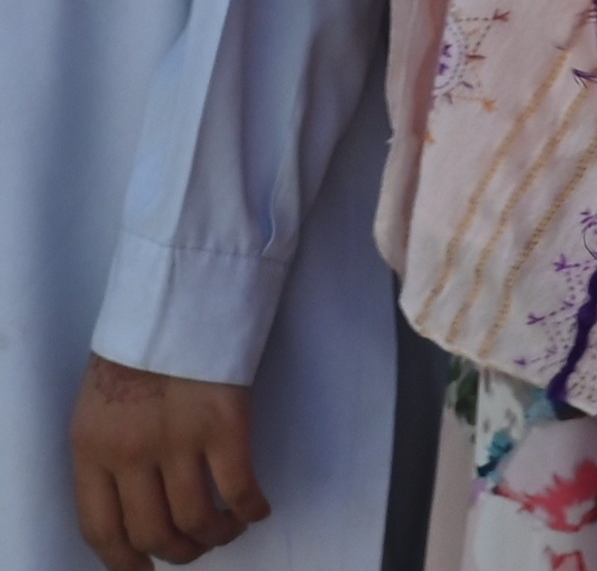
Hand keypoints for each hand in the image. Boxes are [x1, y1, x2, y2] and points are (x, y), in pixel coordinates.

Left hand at [70, 359, 260, 570]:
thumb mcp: (97, 409)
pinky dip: (250, 509)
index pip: (101, 528)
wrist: (180, 298)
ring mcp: (179, 440)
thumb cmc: (138, 352)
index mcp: (91, 449)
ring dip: (217, 535)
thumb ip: (105, 457)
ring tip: (228, 529)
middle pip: (153, 531)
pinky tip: (257, 509)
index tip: (142, 570)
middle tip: (195, 548)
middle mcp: (131, 453)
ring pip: (196, 518)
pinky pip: (239, 487)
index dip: (123, 562)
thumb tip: (129, 508)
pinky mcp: (225, 425)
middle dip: (178, 552)